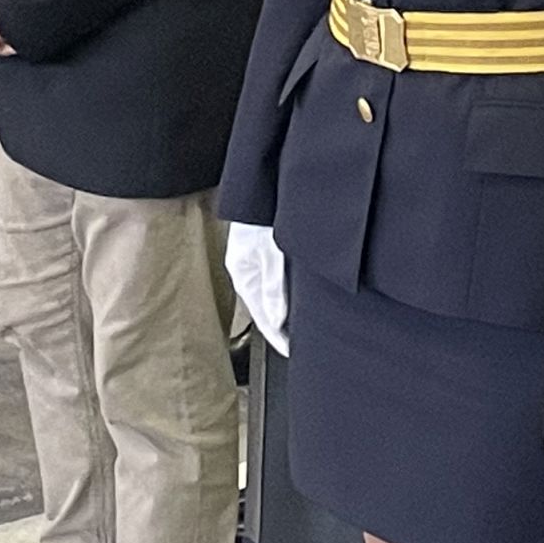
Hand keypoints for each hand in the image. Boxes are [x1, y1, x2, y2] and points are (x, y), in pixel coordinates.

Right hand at [226, 221, 289, 356]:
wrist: (260, 191)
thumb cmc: (261, 218)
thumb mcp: (270, 253)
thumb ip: (274, 286)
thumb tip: (278, 318)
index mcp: (244, 277)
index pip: (262, 318)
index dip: (277, 338)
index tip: (291, 351)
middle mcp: (246, 273)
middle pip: (265, 310)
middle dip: (281, 328)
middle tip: (299, 343)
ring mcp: (253, 263)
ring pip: (269, 297)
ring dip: (283, 312)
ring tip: (299, 326)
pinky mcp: (261, 253)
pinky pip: (272, 282)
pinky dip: (282, 294)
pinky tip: (294, 297)